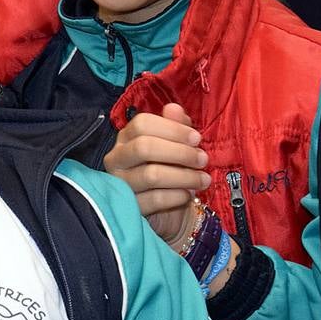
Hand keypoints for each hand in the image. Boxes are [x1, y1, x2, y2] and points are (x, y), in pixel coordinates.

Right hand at [103, 102, 209, 245]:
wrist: (170, 210)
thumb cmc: (172, 171)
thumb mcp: (176, 145)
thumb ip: (175, 125)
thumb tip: (173, 108)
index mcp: (126, 138)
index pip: (142, 124)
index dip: (172, 129)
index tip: (196, 138)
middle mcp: (116, 158)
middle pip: (144, 147)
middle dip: (180, 153)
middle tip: (203, 160)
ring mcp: (120, 183)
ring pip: (151, 175)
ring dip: (184, 176)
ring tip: (203, 180)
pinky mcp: (129, 206)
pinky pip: (154, 200)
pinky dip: (176, 196)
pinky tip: (188, 195)